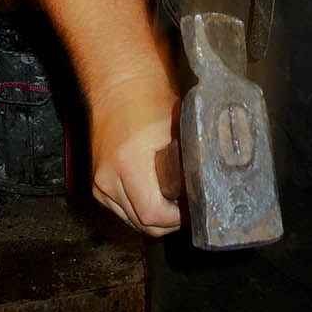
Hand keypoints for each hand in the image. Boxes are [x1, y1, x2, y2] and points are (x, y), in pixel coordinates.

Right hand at [89, 74, 182, 236]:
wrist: (118, 87)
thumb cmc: (148, 101)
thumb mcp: (178, 127)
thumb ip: (192, 158)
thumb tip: (213, 182)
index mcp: (128, 165)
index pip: (152, 214)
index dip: (177, 219)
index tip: (194, 211)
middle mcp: (108, 179)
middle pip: (142, 223)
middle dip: (169, 222)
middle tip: (191, 210)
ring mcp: (100, 185)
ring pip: (132, 221)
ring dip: (154, 219)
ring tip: (177, 205)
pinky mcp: (98, 186)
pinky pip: (122, 211)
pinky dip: (140, 211)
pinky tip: (159, 200)